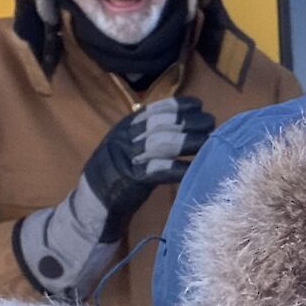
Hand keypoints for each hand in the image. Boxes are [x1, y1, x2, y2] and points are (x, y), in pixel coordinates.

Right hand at [83, 96, 215, 228]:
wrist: (94, 200)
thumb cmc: (118, 172)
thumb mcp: (130, 145)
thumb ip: (150, 133)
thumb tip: (183, 123)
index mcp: (127, 126)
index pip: (155, 109)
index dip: (179, 106)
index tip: (199, 106)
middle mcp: (127, 137)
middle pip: (163, 123)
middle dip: (189, 121)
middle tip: (211, 123)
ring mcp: (129, 157)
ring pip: (163, 143)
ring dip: (189, 141)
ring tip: (209, 142)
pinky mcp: (133, 179)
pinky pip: (159, 170)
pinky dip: (179, 168)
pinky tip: (194, 168)